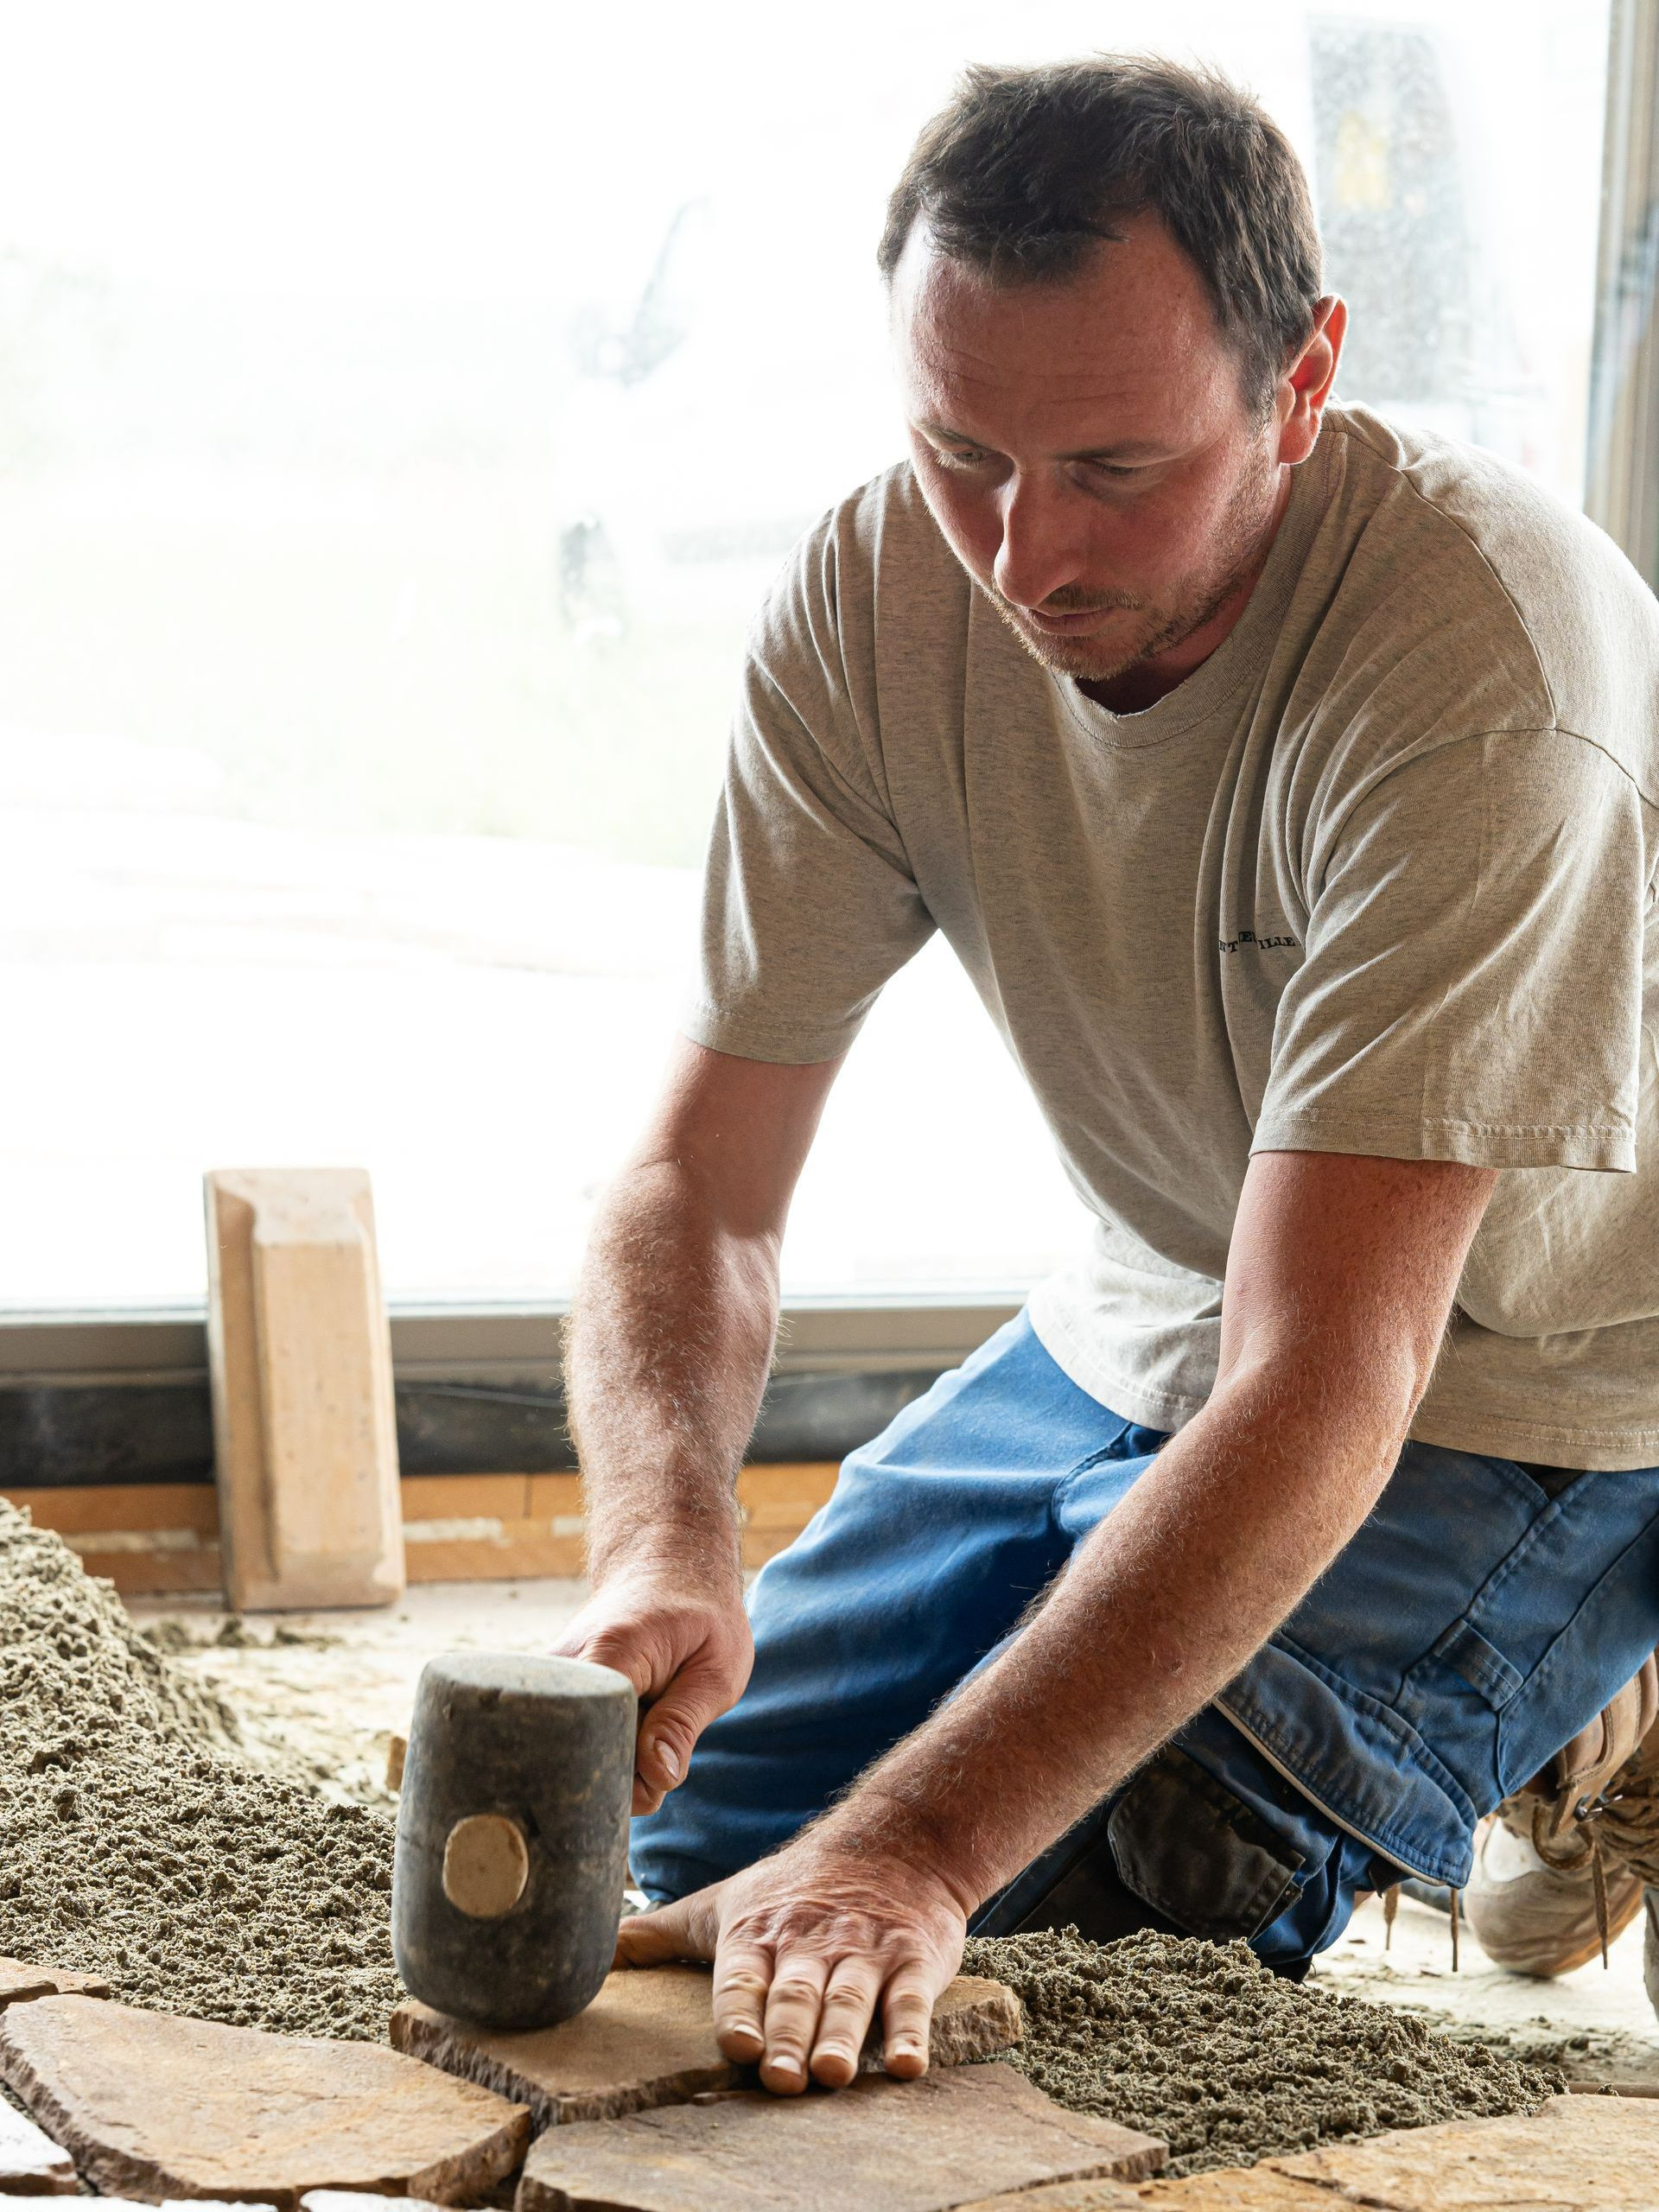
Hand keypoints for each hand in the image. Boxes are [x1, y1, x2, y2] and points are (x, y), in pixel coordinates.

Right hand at [553, 1556, 752, 1813]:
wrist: (667, 1569)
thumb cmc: (701, 1618)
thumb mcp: (716, 1671)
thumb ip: (682, 1724)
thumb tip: (655, 1780)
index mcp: (611, 1653)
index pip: (592, 1734)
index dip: (618, 1774)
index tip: (647, 1783)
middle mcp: (566, 1665)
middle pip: (573, 1753)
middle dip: (615, 1777)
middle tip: (659, 1754)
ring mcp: (551, 1679)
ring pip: (571, 1752)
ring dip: (611, 1759)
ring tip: (648, 1723)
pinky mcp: (550, 1693)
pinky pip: (571, 1740)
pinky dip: (603, 1747)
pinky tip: (630, 1725)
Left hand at [615, 1836, 967, 2092]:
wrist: (892, 1843)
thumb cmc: (792, 1888)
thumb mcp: (723, 1904)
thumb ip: (657, 1936)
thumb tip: (589, 1954)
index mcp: (759, 1936)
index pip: (743, 1978)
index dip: (739, 2011)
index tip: (735, 2044)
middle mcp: (809, 1945)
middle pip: (795, 1994)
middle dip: (786, 2035)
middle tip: (780, 2077)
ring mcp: (863, 1953)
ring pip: (849, 1998)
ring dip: (840, 2036)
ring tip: (832, 2073)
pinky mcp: (912, 1962)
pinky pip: (911, 2000)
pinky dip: (911, 2033)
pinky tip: (909, 2065)